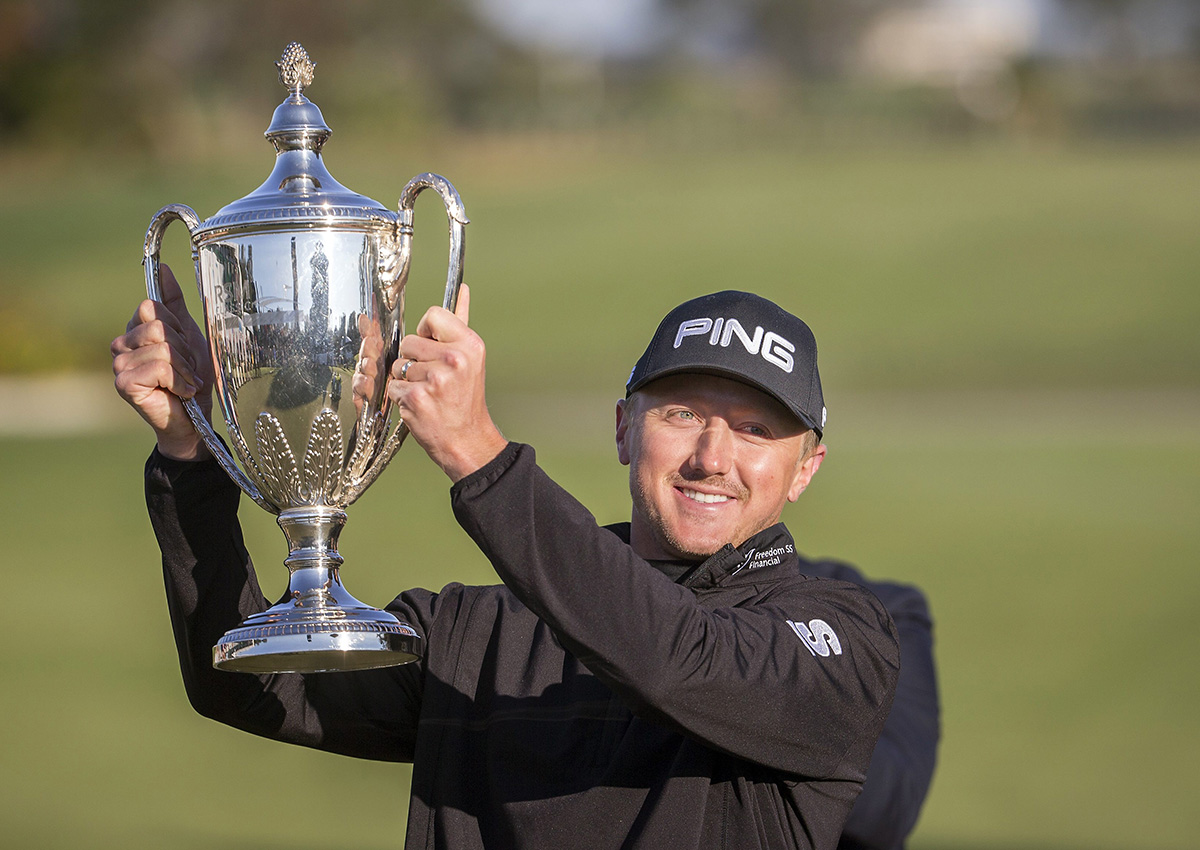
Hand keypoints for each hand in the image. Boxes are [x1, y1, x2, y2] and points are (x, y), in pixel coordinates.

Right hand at [111, 263, 212, 460]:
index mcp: (134, 330)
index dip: (177, 328)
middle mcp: (120, 344)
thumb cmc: (192, 378)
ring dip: (184, 367)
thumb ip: (174, 304)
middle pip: (158, 326)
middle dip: (183, 349)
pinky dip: (179, 380)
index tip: (184, 348)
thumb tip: (162, 268)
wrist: (195, 418)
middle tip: (186, 368)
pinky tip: (179, 392)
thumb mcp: (189, 335)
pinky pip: (159, 366)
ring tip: (184, 381)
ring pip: (162, 347)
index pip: (153, 306)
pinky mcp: (123, 384)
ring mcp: (119, 364)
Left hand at [387, 284, 506, 481]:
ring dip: (407, 380)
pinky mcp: (416, 397)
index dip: (427, 332)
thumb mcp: (471, 359)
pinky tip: (420, 406)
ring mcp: (434, 379)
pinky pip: (393, 386)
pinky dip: (401, 398)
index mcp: (469, 344)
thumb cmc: (465, 399)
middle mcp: (454, 359)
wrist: (467, 440)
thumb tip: (462, 289)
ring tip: (429, 394)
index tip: (434, 348)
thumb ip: (461, 323)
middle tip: (434, 379)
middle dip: (414, 359)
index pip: (433, 315)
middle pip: (409, 341)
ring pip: (399, 365)